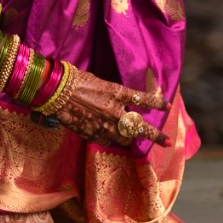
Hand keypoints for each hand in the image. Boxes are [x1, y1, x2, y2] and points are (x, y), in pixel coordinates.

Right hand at [49, 69, 170, 148]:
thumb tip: (121, 102)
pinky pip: (108, 141)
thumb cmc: (75, 80)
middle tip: (167, 142)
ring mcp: (105, 126)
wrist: (55, 92)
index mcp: (117, 93)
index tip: (166, 106)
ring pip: (125, 138)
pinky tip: (106, 134)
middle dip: (156, 136)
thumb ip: (113, 95)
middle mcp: (115, 111)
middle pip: (141, 128)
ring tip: (131, 137)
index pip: (143, 99)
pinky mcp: (94, 135)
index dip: (157, 103)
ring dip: (129, 137)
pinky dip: (110, 138)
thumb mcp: (99, 83)